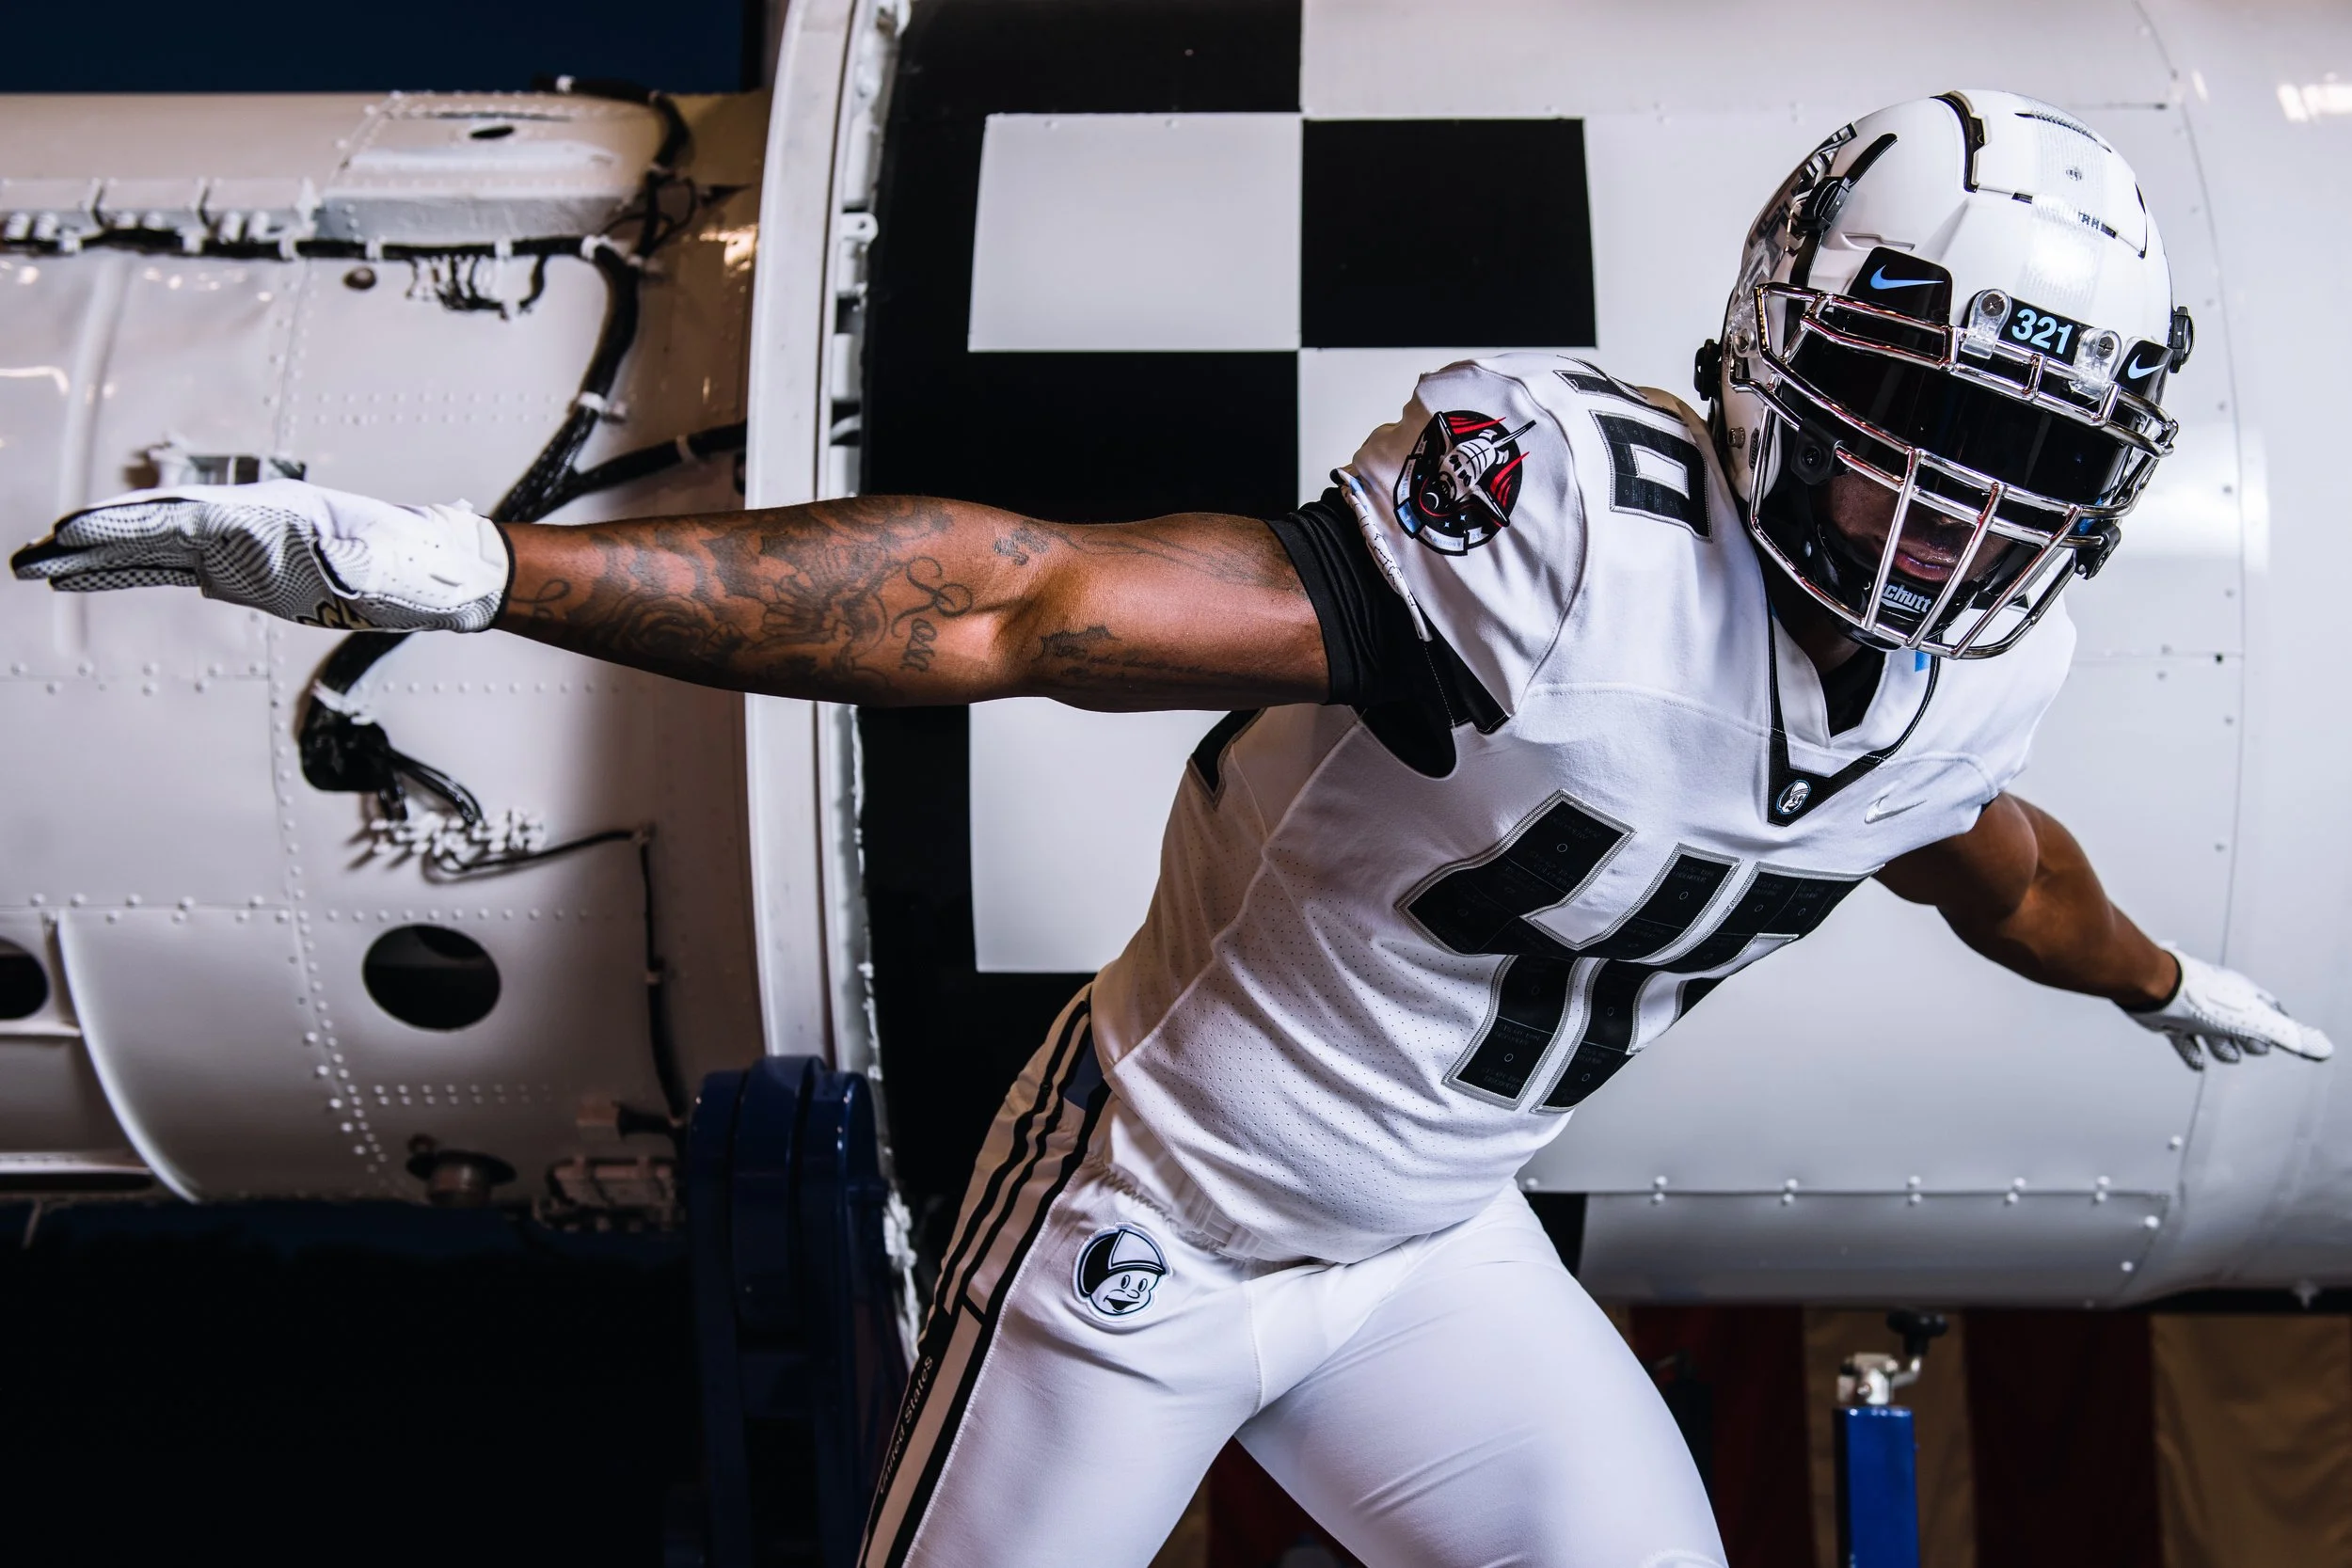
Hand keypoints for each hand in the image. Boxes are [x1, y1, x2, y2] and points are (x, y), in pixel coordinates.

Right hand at [11, 479, 510, 632]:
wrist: (433, 571)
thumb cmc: (412, 564)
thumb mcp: (383, 566)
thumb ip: (351, 565)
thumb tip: (337, 568)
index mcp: (269, 513)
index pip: (182, 516)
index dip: (127, 525)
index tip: (74, 532)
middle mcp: (244, 521)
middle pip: (152, 527)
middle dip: (90, 541)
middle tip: (28, 556)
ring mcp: (239, 545)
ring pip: (152, 550)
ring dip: (94, 560)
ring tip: (36, 568)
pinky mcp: (242, 571)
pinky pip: (171, 569)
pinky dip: (126, 573)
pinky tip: (88, 581)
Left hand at [2123, 948, 2333, 1068]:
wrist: (2156, 991)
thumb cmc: (2207, 1001)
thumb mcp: (2256, 1021)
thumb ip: (2289, 1037)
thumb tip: (2325, 1050)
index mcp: (2245, 998)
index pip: (2270, 1012)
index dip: (2277, 1026)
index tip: (2284, 1036)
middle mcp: (2221, 1003)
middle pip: (2242, 1025)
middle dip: (2250, 1037)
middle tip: (2255, 1047)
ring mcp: (2196, 1012)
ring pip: (2215, 1035)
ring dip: (2221, 1046)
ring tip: (2226, 1053)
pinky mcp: (2172, 1022)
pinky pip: (2185, 1042)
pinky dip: (2192, 1053)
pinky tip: (2197, 1064)